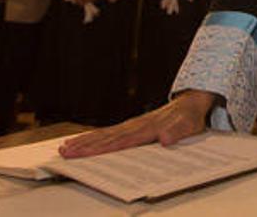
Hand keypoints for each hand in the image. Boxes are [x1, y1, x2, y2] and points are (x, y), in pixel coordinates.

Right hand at [58, 90, 216, 157]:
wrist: (190, 103)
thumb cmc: (189, 117)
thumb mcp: (189, 125)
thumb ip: (178, 131)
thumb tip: (166, 139)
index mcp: (148, 128)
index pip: (120, 141)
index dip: (102, 147)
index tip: (84, 152)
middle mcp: (136, 125)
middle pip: (106, 137)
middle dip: (85, 145)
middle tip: (65, 152)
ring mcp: (132, 125)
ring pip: (104, 134)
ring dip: (85, 141)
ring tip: (65, 147)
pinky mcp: (131, 127)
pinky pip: (109, 133)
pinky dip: (94, 137)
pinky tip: (81, 141)